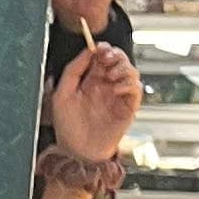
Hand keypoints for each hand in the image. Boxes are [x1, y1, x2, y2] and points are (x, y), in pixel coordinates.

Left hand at [46, 40, 141, 169]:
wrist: (77, 151)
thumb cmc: (67, 127)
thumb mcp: (61, 95)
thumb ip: (73, 71)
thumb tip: (87, 51)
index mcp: (90, 80)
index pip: (102, 56)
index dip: (103, 48)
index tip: (99, 48)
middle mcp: (106, 85)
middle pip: (119, 60)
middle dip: (115, 55)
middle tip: (107, 58)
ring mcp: (118, 95)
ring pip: (131, 71)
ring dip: (123, 68)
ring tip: (111, 76)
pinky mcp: (127, 107)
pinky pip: (136, 89)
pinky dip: (129, 84)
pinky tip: (116, 89)